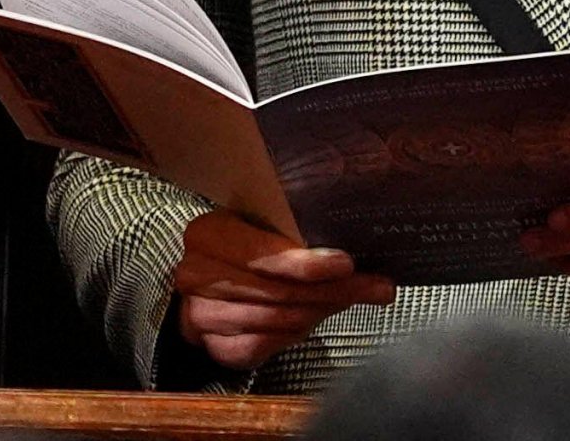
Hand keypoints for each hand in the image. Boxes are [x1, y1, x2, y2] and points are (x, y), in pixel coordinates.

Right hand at [174, 209, 395, 370]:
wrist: (206, 273)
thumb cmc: (244, 241)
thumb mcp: (261, 222)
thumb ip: (292, 233)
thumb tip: (349, 250)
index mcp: (208, 233)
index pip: (264, 255)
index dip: (307, 264)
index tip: (347, 265)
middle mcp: (195, 274)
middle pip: (276, 292)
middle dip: (330, 291)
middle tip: (374, 287)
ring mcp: (198, 314)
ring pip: (274, 320)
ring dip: (319, 312)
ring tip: (352, 298)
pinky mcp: (209, 346)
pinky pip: (259, 348)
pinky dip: (291, 336)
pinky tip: (314, 320)